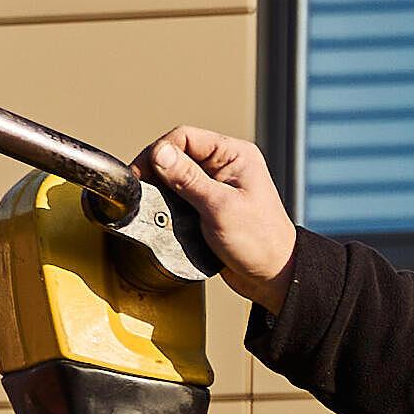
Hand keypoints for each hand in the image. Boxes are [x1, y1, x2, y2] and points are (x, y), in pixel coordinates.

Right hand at [136, 128, 300, 306]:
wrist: (271, 276)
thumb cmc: (259, 241)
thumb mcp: (219, 207)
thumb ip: (188, 179)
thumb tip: (160, 153)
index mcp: (235, 155)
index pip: (185, 137)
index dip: (159, 152)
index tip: (142, 173)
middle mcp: (224, 166)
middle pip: (176, 154)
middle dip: (156, 170)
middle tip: (142, 190)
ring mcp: (215, 186)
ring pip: (173, 176)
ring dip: (160, 188)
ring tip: (152, 203)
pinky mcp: (206, 205)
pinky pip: (178, 196)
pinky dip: (166, 203)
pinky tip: (162, 213)